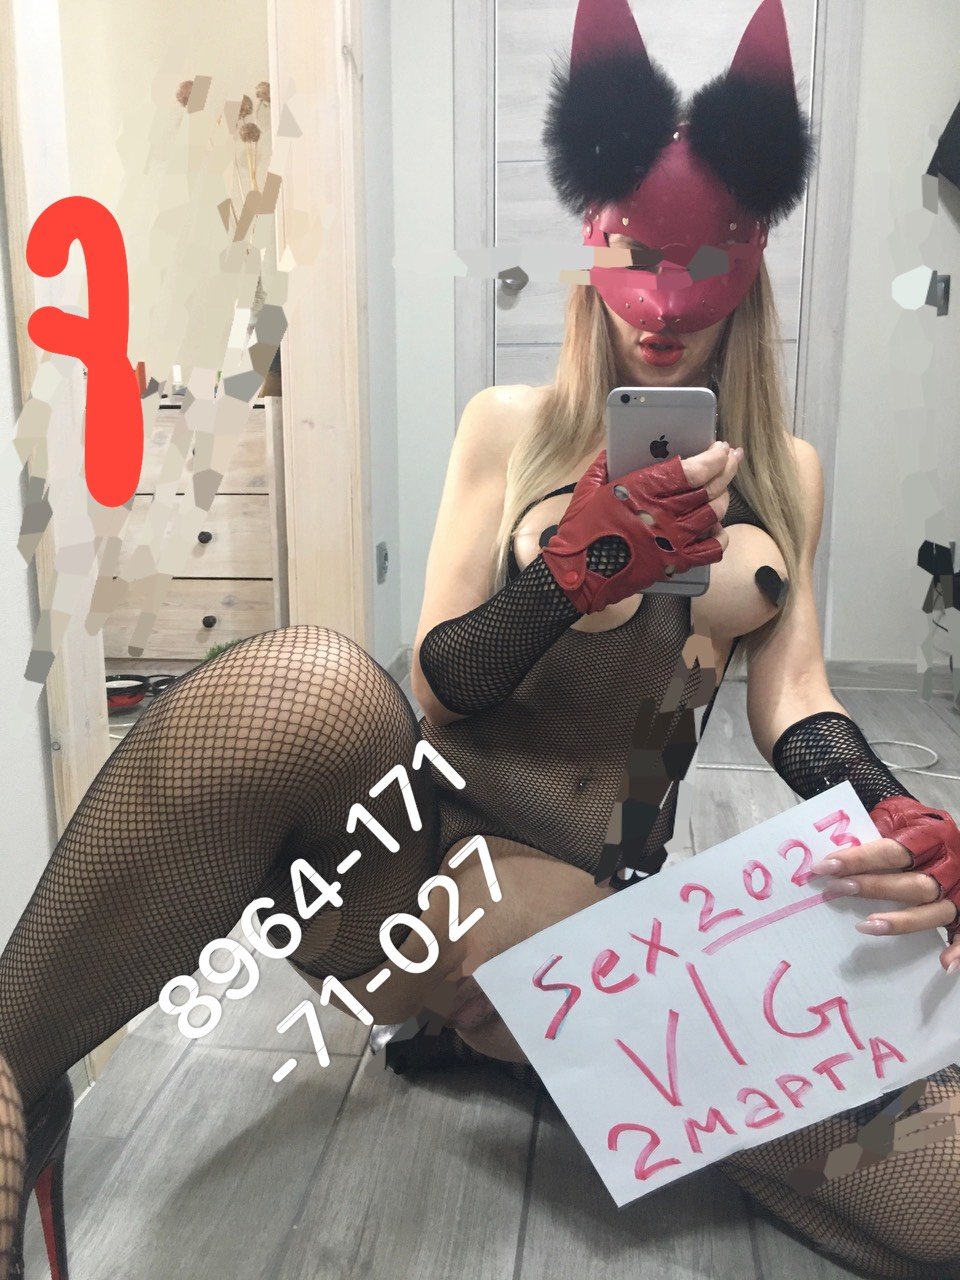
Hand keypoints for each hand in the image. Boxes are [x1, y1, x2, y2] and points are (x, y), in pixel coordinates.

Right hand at [541, 440, 741, 613]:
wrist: (578, 575)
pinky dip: (720, 536)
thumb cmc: (581, 532)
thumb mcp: (588, 489)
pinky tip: (716, 528)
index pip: (692, 470)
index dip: (713, 457)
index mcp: (642, 490)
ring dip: (723, 498)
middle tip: (732, 460)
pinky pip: (712, 549)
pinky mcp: (675, 562)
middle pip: (710, 488)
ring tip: (722, 490)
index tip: (720, 448)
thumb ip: (605, 465)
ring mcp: (672, 540)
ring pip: (714, 513)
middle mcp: (663, 513)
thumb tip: (614, 449)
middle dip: (726, 469)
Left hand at [808, 796, 959, 972]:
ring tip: (865, 926)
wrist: (959, 840)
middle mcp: (948, 867)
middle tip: (839, 889)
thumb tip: (839, 840)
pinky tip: (944, 964)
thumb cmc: (922, 829)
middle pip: (913, 883)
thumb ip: (879, 826)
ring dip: (901, 921)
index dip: (859, 859)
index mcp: (932, 838)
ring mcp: (959, 891)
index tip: (826, 866)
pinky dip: (958, 950)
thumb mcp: (902, 816)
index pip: (892, 851)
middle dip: (874, 887)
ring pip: (934, 910)